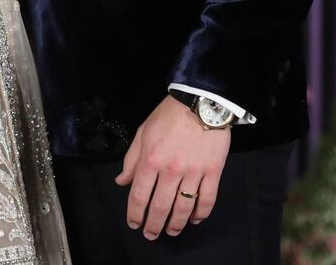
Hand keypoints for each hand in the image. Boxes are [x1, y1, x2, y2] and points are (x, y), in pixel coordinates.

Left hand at [115, 96, 230, 239]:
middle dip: (154, 225)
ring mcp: (194, 172)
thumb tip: (122, 181)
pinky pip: (207, 200)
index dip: (135, 214)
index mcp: (151, 158)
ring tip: (171, 231)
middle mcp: (171, 169)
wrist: (200, 101)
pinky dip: (201, 214)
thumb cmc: (169, 115)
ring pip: (184, 208)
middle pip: (160, 207)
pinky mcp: (213, 171)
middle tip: (151, 234)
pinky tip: (195, 220)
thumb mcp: (143, 132)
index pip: (139, 195)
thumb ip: (132, 159)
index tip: (134, 223)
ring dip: (176, 224)